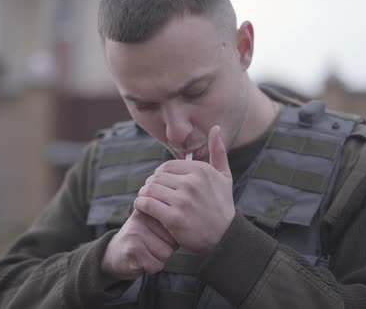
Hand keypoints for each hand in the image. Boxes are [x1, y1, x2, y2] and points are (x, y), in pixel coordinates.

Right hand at [102, 209, 178, 279]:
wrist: (114, 254)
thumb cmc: (142, 240)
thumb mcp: (154, 224)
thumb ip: (170, 221)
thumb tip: (190, 227)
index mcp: (151, 209)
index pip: (176, 227)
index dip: (171, 239)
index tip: (158, 237)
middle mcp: (143, 217)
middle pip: (172, 242)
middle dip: (165, 249)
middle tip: (150, 246)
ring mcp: (136, 232)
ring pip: (166, 254)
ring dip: (158, 259)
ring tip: (145, 252)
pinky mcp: (132, 249)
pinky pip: (155, 265)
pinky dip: (151, 268)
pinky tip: (140, 260)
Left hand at [134, 125, 234, 254]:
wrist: (224, 237)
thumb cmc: (222, 206)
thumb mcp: (224, 176)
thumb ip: (218, 151)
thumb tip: (216, 127)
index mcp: (201, 171)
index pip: (167, 166)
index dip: (161, 176)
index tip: (162, 185)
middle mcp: (192, 183)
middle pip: (156, 177)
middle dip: (151, 185)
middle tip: (152, 194)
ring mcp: (182, 201)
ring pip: (149, 189)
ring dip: (144, 195)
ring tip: (147, 200)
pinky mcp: (174, 218)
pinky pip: (147, 204)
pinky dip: (141, 205)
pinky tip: (144, 209)